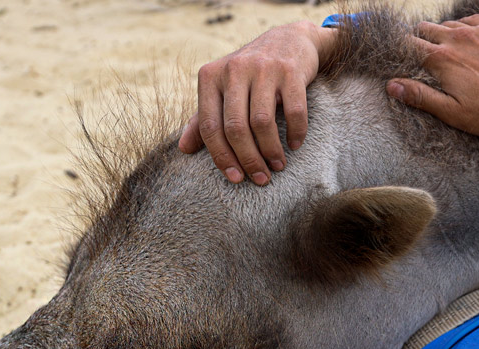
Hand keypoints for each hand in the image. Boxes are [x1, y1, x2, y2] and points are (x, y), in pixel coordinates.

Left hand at [178, 21, 336, 184]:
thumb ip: (203, 118)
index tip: (235, 178)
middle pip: (235, 128)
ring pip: (262, 122)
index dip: (221, 157)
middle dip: (248, 159)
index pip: (209, 126)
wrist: (289, 39)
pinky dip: (295, 133)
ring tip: (277, 166)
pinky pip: (294, 111)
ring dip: (271, 151)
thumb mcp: (222, 89)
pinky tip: (295, 145)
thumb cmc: (250, 73)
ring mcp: (263, 69)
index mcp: (211, 76)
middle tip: (260, 178)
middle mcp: (234, 70)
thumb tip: (183, 149)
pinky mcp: (290, 71)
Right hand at [387, 15, 478, 162]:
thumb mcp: (453, 113)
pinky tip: (465, 38)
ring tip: (442, 51)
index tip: (397, 57)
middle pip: (426, 29)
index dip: (400, 50)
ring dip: (440, 34)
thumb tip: (392, 86)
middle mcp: (457, 39)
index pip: (410, 45)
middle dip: (418, 40)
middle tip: (419, 57)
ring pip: (448, 23)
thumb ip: (421, 97)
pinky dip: (463, 27)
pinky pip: (471, 19)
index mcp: (442, 60)